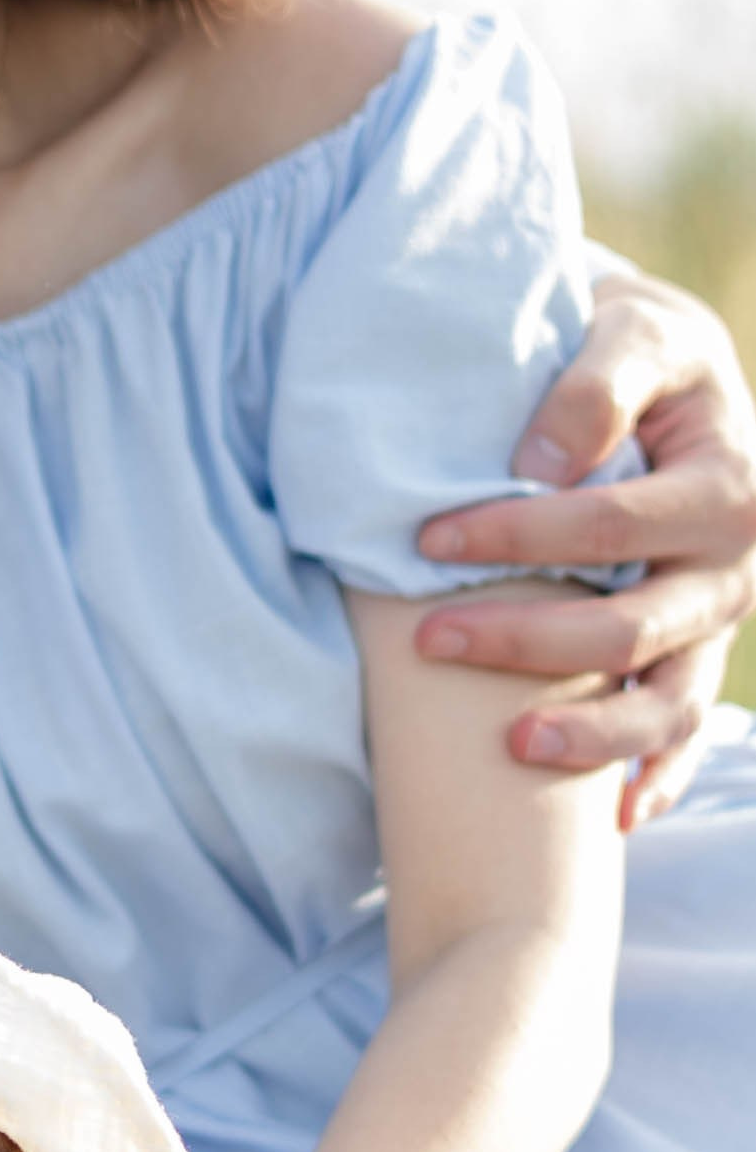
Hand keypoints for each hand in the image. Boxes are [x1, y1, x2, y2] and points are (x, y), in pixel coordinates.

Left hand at [413, 266, 755, 825]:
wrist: (669, 368)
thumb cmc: (633, 346)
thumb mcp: (629, 329)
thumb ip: (595, 383)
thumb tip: (544, 462)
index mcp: (727, 486)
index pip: (613, 525)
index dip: (518, 535)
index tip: (426, 539)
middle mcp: (736, 568)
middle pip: (635, 629)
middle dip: (530, 643)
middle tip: (432, 640)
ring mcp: (719, 622)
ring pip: (668, 703)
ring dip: (593, 736)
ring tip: (514, 746)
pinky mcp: (697, 653)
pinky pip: (684, 731)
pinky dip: (653, 776)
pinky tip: (614, 822)